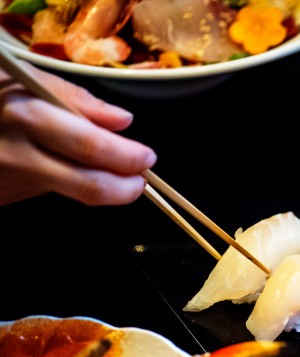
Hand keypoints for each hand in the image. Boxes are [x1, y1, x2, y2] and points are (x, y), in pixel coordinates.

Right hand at [0, 63, 155, 205]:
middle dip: (125, 188)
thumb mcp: (24, 79)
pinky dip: (68, 184)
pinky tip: (71, 170)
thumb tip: (123, 121)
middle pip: (87, 186)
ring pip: (70, 193)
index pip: (91, 148)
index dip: (127, 158)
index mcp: (26, 115)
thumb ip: (75, 98)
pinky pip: (47, 192)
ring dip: (102, 187)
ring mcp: (9, 179)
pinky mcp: (4, 195)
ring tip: (116, 175)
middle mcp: (18, 153)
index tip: (147, 157)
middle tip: (140, 182)